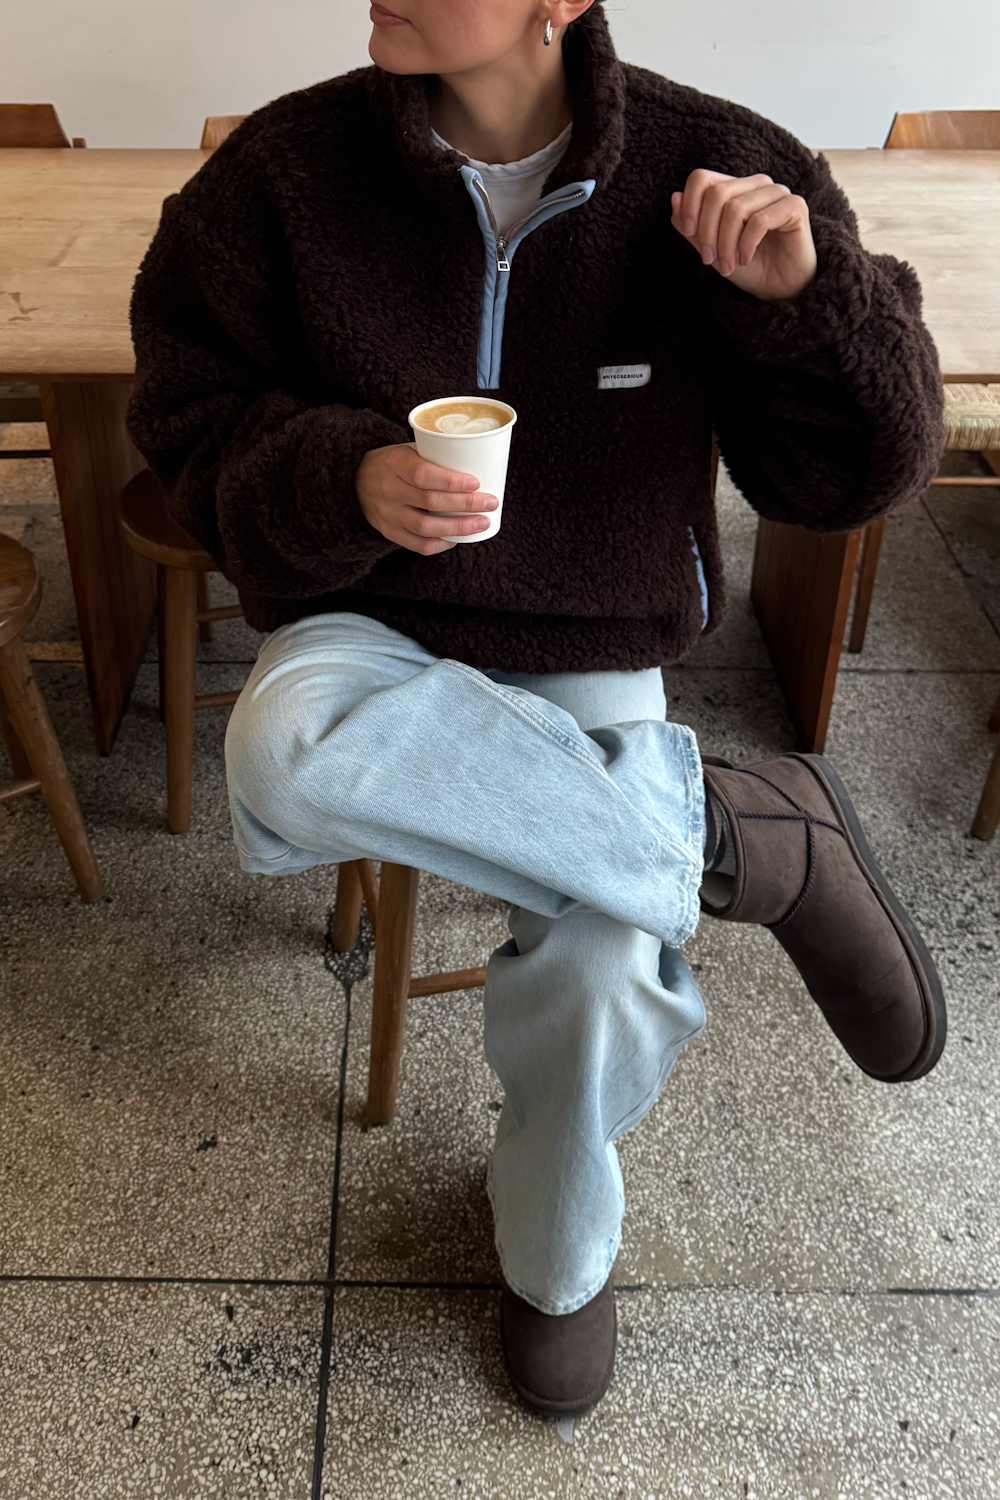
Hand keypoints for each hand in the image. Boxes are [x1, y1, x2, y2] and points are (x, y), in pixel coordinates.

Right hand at [355, 442, 496, 554]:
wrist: (356, 481)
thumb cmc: (395, 463)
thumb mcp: (408, 450)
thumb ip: (435, 457)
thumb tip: (480, 462)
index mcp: (394, 463)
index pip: (423, 475)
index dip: (451, 481)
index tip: (476, 482)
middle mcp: (388, 490)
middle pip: (430, 502)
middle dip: (465, 504)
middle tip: (490, 503)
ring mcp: (387, 514)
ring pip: (426, 527)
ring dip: (458, 528)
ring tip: (482, 523)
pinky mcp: (389, 532)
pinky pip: (417, 545)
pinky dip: (440, 544)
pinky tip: (457, 539)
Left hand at [671, 169, 816, 301]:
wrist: (778, 288)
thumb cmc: (747, 267)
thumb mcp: (711, 249)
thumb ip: (692, 227)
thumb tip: (675, 197)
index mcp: (734, 188)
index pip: (701, 178)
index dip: (689, 205)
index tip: (689, 232)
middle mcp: (756, 184)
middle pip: (717, 193)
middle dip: (707, 232)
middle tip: (709, 260)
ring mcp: (777, 192)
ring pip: (736, 208)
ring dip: (726, 244)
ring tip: (728, 266)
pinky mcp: (795, 206)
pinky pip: (760, 221)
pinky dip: (746, 245)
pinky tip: (745, 259)